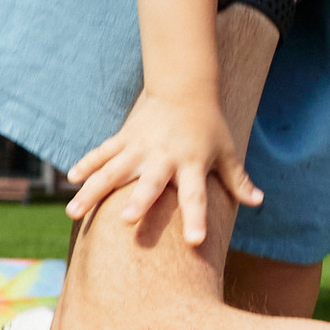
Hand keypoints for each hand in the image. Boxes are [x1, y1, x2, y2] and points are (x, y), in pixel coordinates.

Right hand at [67, 86, 262, 246]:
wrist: (184, 87)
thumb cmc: (209, 125)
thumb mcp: (227, 152)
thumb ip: (238, 180)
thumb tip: (258, 202)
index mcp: (191, 164)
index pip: (196, 196)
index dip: (196, 219)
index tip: (195, 242)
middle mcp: (163, 157)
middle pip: (149, 182)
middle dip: (138, 201)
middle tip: (126, 220)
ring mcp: (139, 147)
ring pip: (113, 171)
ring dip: (92, 191)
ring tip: (74, 214)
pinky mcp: (124, 137)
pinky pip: (102, 153)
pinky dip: (86, 164)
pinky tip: (71, 179)